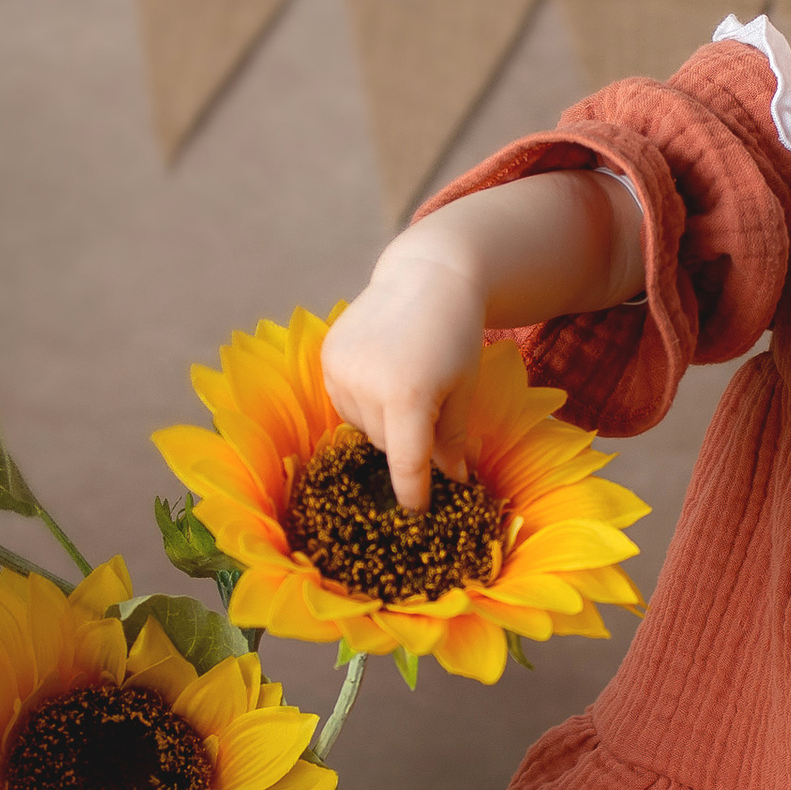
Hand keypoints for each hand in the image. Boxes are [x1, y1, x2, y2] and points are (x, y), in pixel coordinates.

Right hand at [320, 236, 486, 513]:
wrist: (428, 276)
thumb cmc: (456, 335)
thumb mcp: (463, 388)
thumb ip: (452, 438)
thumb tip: (451, 481)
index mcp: (408, 395)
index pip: (406, 464)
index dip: (413, 494)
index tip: (419, 513)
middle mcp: (366, 384)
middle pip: (387, 445)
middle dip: (410, 441)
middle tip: (432, 411)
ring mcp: (340, 370)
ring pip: (363, 427)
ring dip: (386, 422)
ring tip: (408, 383)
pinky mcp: (327, 358)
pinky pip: (344, 403)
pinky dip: (365, 402)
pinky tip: (384, 375)